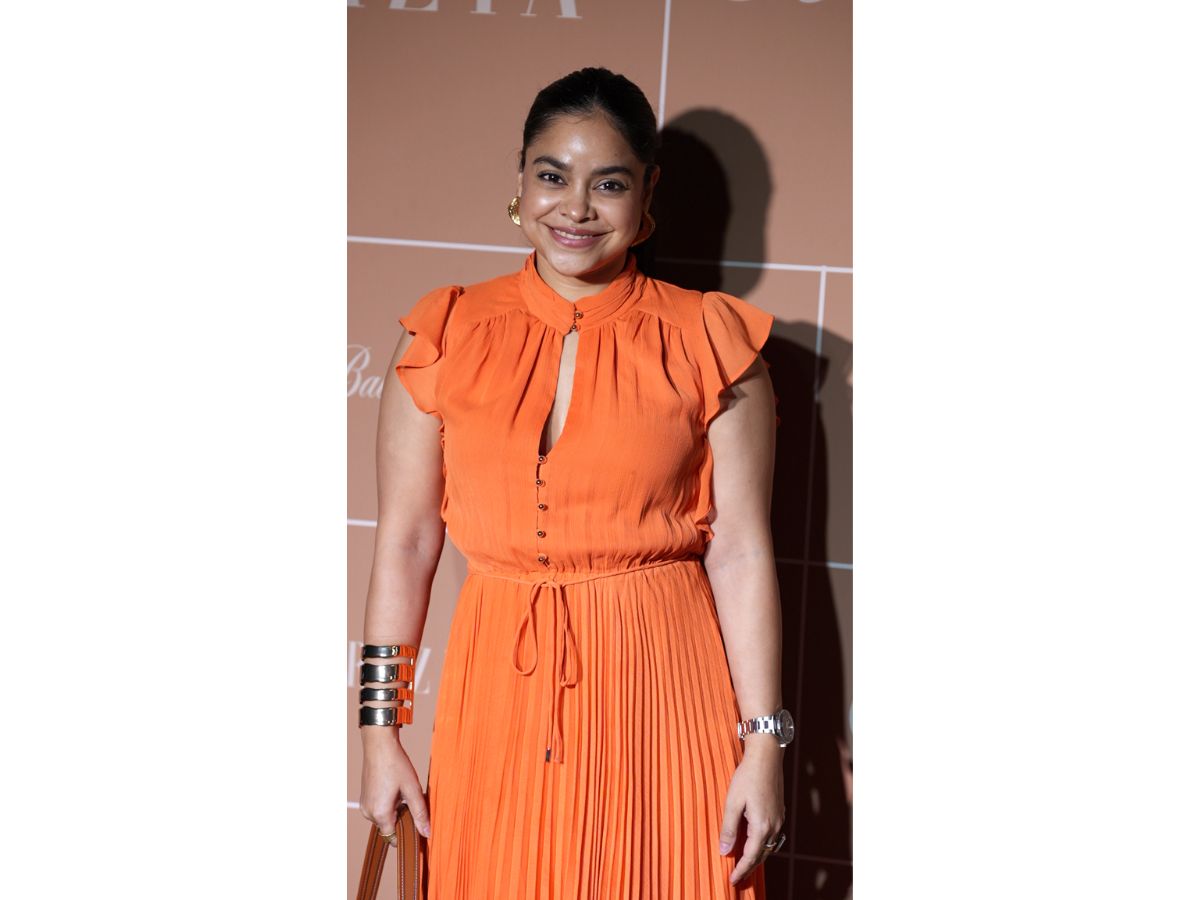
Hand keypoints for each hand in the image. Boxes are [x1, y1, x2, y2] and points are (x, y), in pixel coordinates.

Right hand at [358, 732, 430, 839]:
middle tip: (411, 800)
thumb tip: (427, 833)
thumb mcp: (412, 789)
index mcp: (380, 813)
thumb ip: (420, 813)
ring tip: (402, 792)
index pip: (393, 837)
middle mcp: (368, 813)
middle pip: (389, 827)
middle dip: (401, 818)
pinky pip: (378, 809)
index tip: (416, 822)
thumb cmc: (395, 764)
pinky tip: (394, 789)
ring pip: (384, 818)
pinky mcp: (364, 798)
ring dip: (395, 810)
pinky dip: (387, 804)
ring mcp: (364, 805)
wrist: (379, 745)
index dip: (406, 833)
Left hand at [718, 739, 785, 884]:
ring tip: (744, 864)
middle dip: (749, 868)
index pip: (751, 857)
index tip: (732, 880)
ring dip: (757, 857)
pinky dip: (763, 845)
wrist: (766, 756)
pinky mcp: (779, 812)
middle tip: (737, 877)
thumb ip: (728, 828)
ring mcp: (779, 819)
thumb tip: (724, 850)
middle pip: (762, 855)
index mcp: (761, 826)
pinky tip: (754, 843)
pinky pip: (772, 837)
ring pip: (769, 847)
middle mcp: (774, 826)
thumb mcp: (732, 802)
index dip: (741, 870)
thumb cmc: (747, 776)